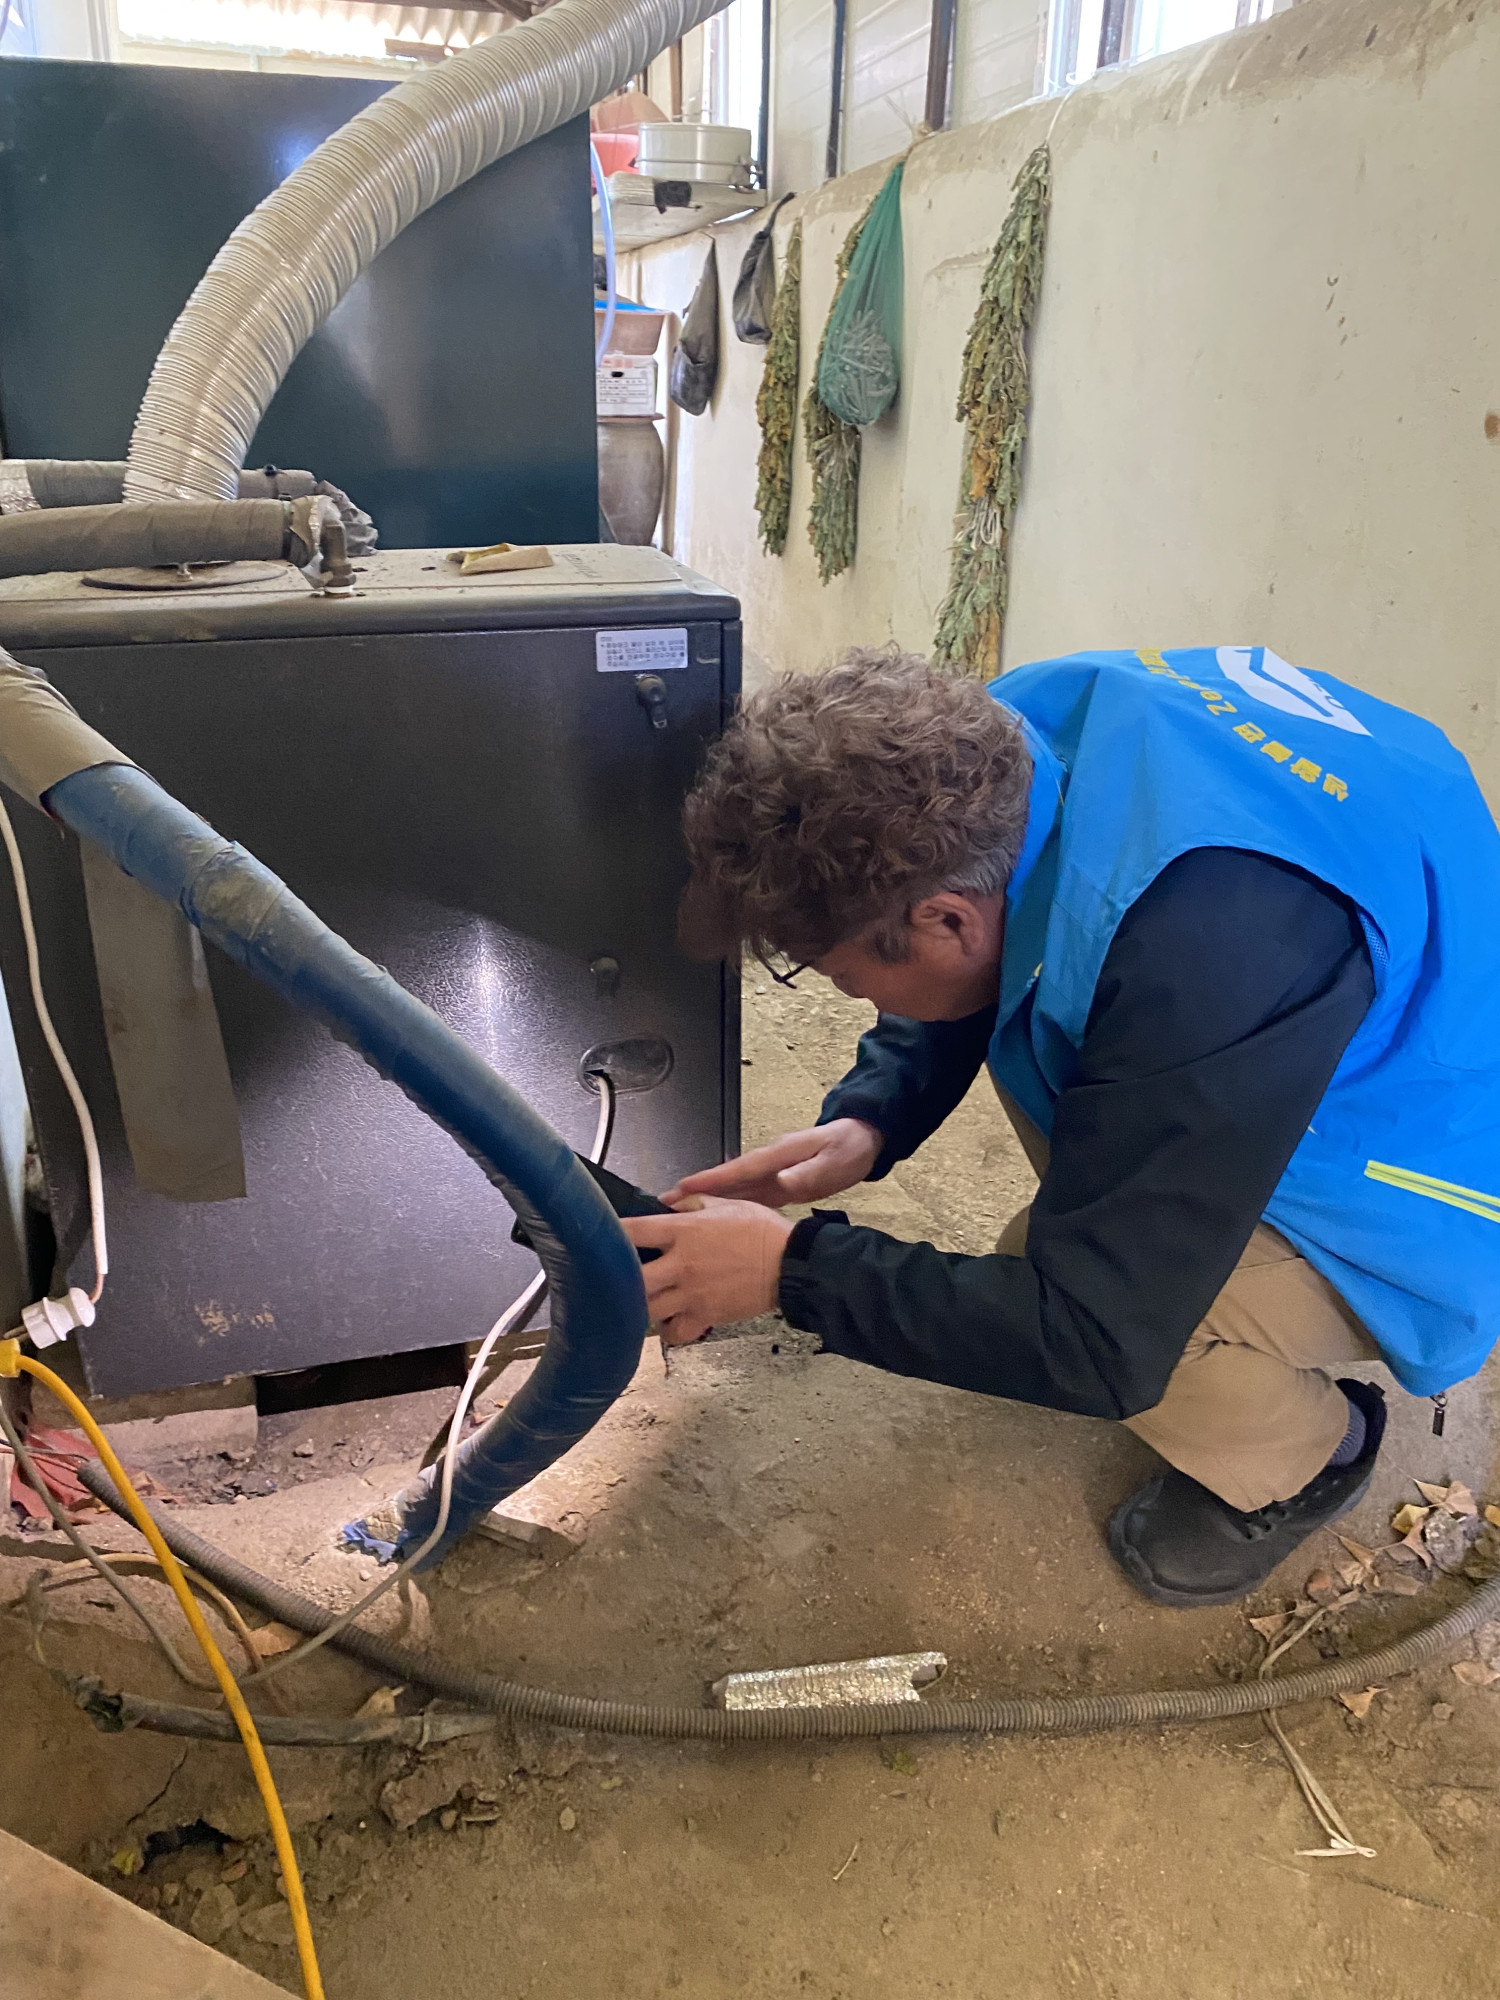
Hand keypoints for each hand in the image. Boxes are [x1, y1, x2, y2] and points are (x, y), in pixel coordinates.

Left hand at [621, 1197, 793, 1346]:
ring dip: (642, 1305)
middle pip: (631, 1279)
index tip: (603, 1236)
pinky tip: (672, 1319)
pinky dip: (669, 1330)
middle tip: (622, 1278)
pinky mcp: (705, 1315)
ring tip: (646, 1299)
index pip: (632, 1231)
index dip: (612, 1233)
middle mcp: (682, 1263)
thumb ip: (692, 1202)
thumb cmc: (762, 1231)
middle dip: (622, 1279)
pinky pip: (674, 1333)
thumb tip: (667, 1201)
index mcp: (683, 1231)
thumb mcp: (726, 1204)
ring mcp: (692, 1293)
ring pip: (647, 1309)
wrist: (791, 1263)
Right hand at [662, 1119, 881, 1209]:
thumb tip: (780, 1181)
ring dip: (706, 1203)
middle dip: (694, 1193)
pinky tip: (713, 1222)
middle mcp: (767, 1165)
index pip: (737, 1170)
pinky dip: (728, 1209)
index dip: (709, 1181)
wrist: (863, 1141)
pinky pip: (747, 1198)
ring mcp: (770, 1174)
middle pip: (725, 1181)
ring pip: (732, 1191)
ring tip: (675, 1216)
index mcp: (776, 1156)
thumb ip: (805, 1172)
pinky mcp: (777, 1185)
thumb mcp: (830, 1160)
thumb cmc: (847, 1149)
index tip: (681, 1189)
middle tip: (662, 1206)